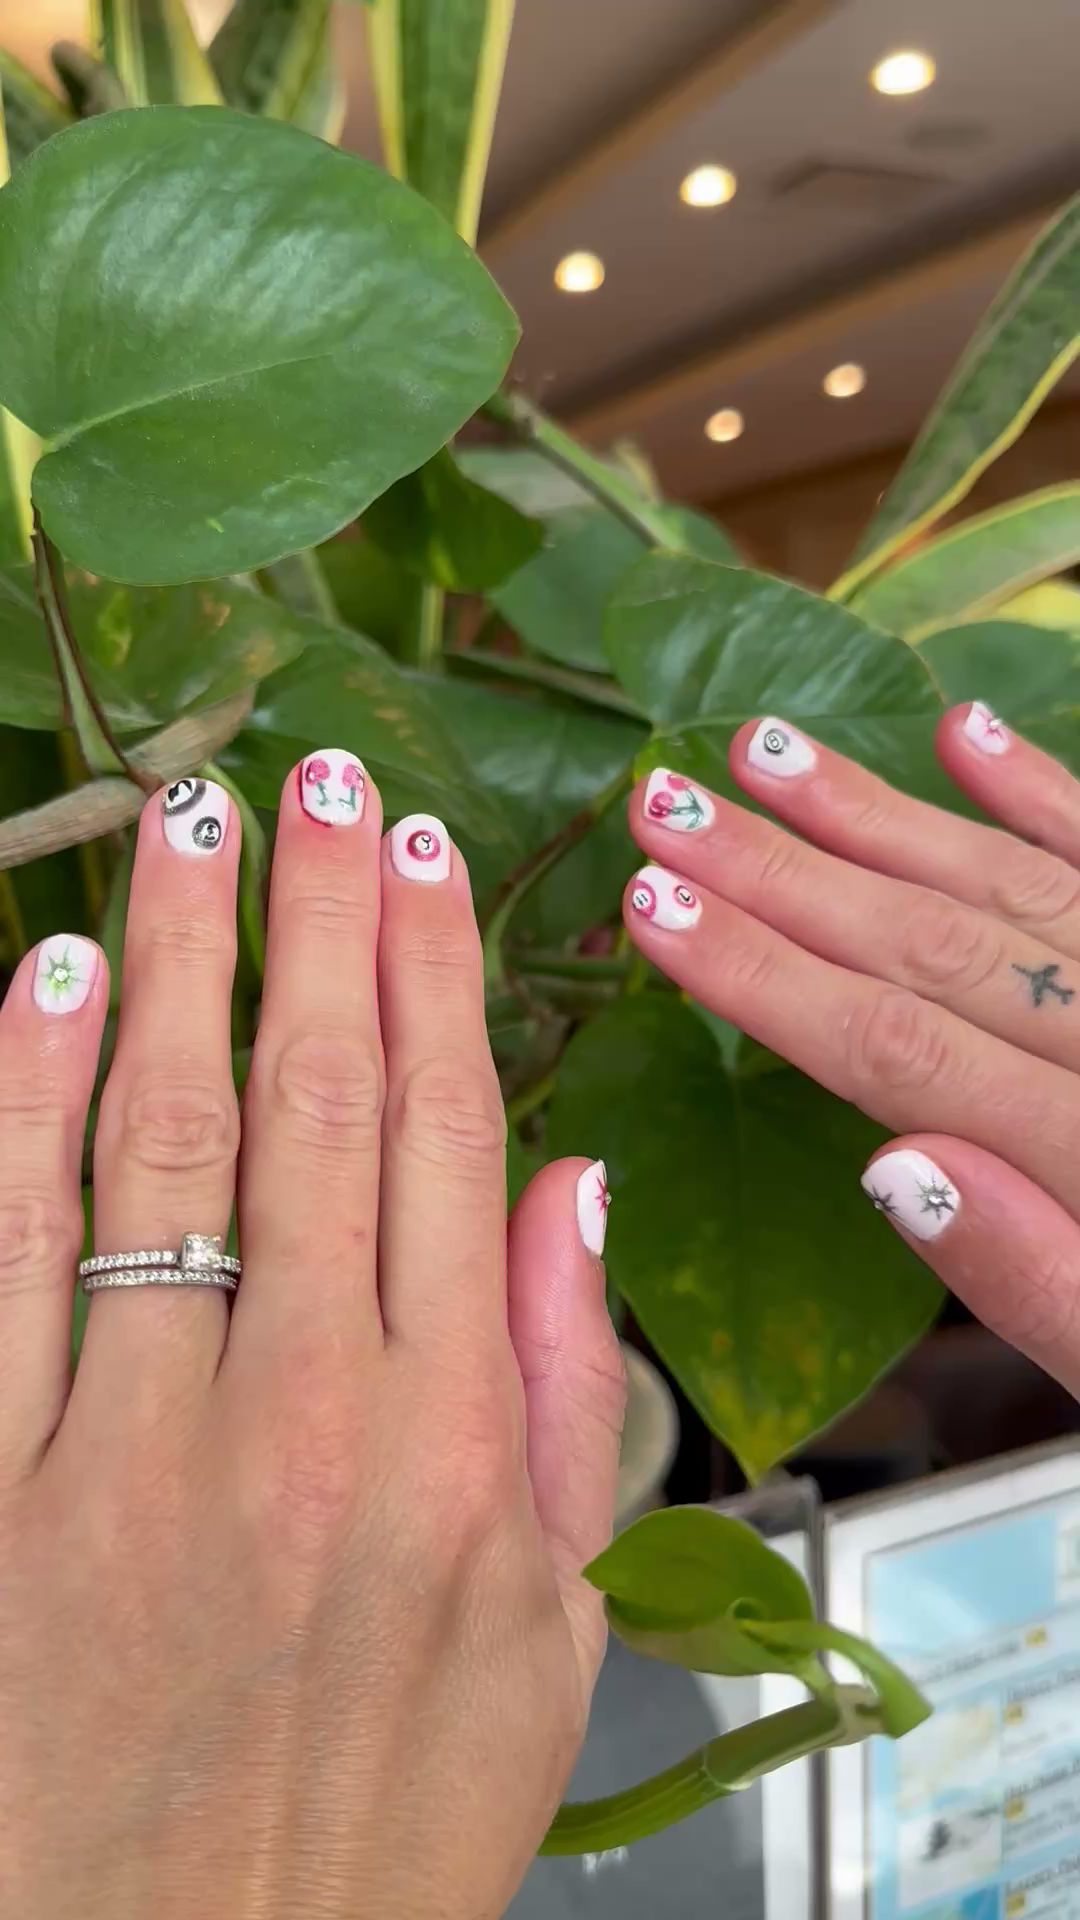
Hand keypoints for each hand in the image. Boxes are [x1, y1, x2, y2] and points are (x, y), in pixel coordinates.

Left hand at [0, 759, 622, 1918]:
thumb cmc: (368, 1830)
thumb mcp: (544, 1644)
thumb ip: (566, 1403)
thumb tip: (570, 1188)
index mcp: (452, 1451)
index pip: (446, 1142)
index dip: (431, 975)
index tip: (415, 850)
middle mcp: (302, 1422)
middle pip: (315, 1105)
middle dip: (312, 916)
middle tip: (311, 772)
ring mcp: (130, 1457)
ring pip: (154, 1147)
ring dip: (169, 963)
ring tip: (185, 826)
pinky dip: (10, 1107)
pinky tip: (29, 986)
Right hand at [624, 707, 1079, 1394]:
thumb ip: (1040, 1278)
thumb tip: (893, 1165)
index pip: (901, 1049)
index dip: (762, 979)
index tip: (653, 911)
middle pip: (934, 942)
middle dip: (781, 872)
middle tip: (663, 800)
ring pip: (1012, 882)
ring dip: (880, 810)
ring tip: (763, 749)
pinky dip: (1044, 793)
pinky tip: (962, 731)